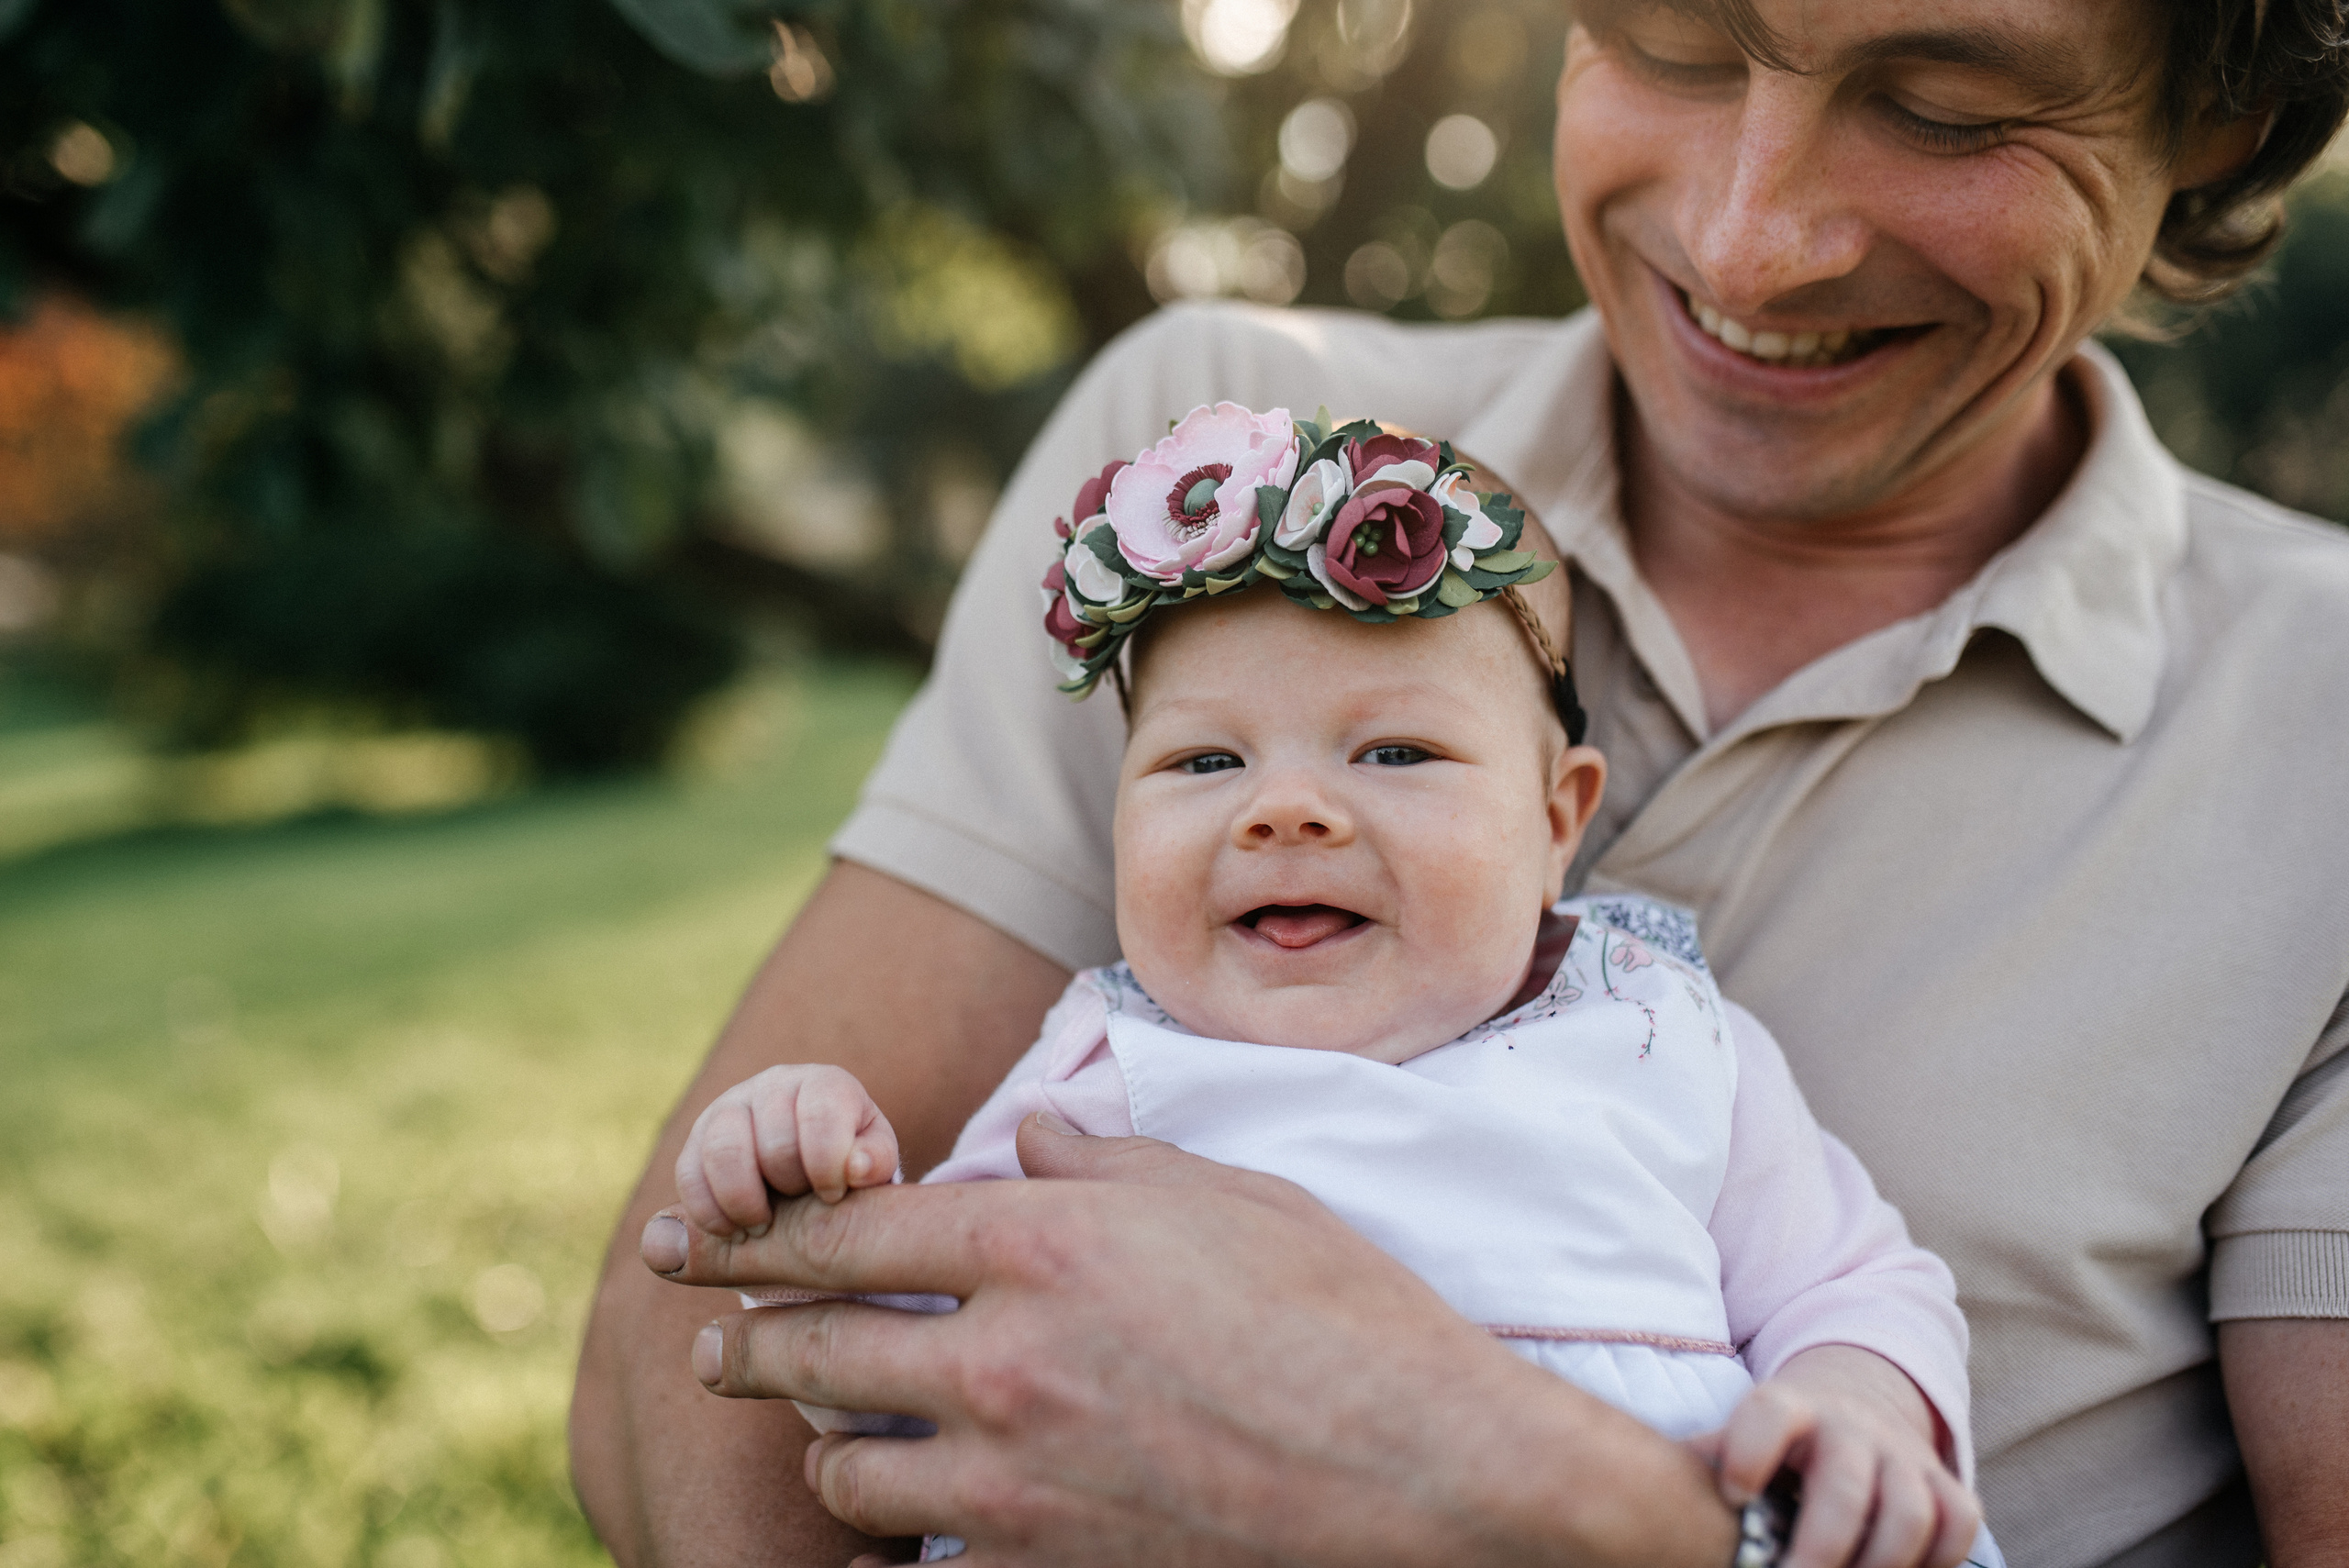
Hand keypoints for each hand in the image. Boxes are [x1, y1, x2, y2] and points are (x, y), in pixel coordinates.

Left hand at [639, 1114, 1742, 1567]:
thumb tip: (1026, 1138)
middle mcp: (1003, 1365)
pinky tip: (906, 1539)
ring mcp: (1017, 1486)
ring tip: (828, 1443)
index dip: (761, 1235)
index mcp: (1041, 1249)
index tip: (708, 1246)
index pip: (850, 1231)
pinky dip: (903, 1550)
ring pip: (849, 1472)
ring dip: (828, 1452)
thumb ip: (1105, 1165)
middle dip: (748, 1346)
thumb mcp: (1232, 1198)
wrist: (1432, 1487)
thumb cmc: (1346, 1321)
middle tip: (714, 1349)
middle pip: (817, 1351)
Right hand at [675, 1063, 901, 1234]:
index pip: (821, 1114)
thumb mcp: (873, 1161)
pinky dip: (708, 1211)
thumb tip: (857, 1168)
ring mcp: (730, 1107)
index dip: (827, 1165)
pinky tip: (732, 1230)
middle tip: (801, 1208)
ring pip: (722, 1150)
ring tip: (762, 1226)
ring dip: (743, 1201)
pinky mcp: (698, 1138)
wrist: (811, 1169)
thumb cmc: (848, 1163)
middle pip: (772, 1139)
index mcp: (824, 1084)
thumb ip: (875, 1162)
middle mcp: (774, 1085)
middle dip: (789, 1187)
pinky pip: (688, 1172)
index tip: (833, 1196)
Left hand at [1688, 1346, 1978, 1567]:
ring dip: (1879, 1565)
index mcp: (1785, 1408)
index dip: (1749, 1451)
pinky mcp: (1943, 1480)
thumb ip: (1702, 1465)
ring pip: (1909, 1512)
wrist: (1854, 1403)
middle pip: (1844, 1485)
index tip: (1731, 1496)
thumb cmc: (1775, 1443)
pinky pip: (1957, 1522)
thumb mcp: (1736, 1438)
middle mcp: (1849, 1426)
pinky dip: (1937, 1559)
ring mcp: (1901, 1453)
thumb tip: (1642, 1492)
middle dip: (1820, 1547)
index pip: (1766, 1414)